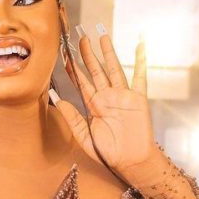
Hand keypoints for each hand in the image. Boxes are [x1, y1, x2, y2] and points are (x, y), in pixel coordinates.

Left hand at [52, 25, 158, 175]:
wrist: (131, 161)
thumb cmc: (109, 153)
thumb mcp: (85, 137)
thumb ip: (72, 118)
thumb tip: (57, 100)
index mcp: (93, 106)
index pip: (81, 83)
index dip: (73, 69)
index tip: (64, 55)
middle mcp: (107, 97)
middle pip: (96, 71)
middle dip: (88, 55)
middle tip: (81, 38)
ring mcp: (122, 96)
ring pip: (114, 69)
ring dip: (109, 53)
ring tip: (102, 37)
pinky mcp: (138, 98)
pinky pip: (140, 76)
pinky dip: (141, 62)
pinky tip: (140, 47)